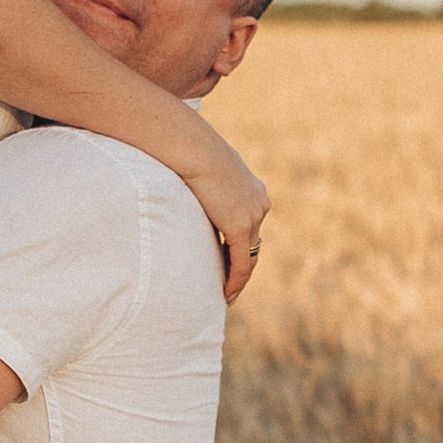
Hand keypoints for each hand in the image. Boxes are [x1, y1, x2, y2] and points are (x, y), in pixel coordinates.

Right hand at [180, 117, 270, 303]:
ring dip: (238, 278)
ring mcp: (253, 215)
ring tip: (226, 295)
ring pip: (249, 257)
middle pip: (253, 245)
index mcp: (252, 190)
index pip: (249, 227)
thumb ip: (201, 183)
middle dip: (241, 267)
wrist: (192, 147)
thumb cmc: (188, 151)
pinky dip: (235, 280)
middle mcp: (259, 204)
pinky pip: (241, 262)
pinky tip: (225, 295)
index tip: (229, 263)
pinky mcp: (239, 226)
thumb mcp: (200, 168)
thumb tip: (184, 185)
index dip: (240, 248)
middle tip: (230, 287)